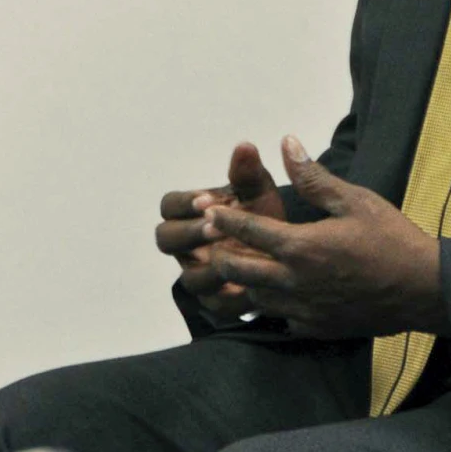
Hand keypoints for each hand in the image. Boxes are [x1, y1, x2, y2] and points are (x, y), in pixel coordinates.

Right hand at [156, 142, 286, 323]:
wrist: (284, 254)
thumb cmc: (260, 217)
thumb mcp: (258, 194)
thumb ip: (247, 174)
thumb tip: (245, 146)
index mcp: (189, 214)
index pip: (169, 205)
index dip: (184, 203)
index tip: (207, 200)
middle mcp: (186, 246)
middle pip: (166, 240)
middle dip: (190, 234)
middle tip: (216, 227)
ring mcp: (198, 275)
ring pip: (188, 278)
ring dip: (208, 268)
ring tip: (232, 257)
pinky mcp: (216, 302)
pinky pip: (213, 305)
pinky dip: (230, 297)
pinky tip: (247, 286)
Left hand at [200, 137, 448, 339]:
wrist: (425, 290)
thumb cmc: (392, 240)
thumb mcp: (355, 200)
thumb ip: (314, 176)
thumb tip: (287, 143)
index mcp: (301, 246)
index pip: (248, 229)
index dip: (223, 218)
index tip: (209, 211)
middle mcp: (295, 281)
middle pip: (238, 270)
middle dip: (221, 254)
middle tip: (215, 242)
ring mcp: (304, 309)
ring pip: (255, 297)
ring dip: (245, 281)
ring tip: (242, 265)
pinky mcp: (317, 327)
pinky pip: (281, 318)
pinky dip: (273, 305)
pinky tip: (278, 293)